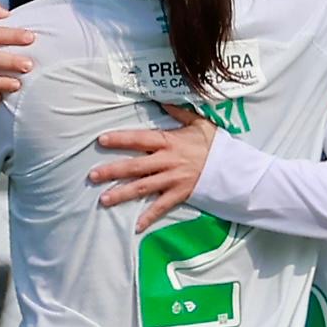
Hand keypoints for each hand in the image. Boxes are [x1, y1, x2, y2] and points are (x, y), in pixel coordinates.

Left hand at [91, 105, 214, 229]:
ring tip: (103, 200)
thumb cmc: (216, 144)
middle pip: (135, 166)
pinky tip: (135, 226)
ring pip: (143, 188)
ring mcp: (173, 179)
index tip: (101, 140)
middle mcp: (167, 161)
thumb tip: (162, 100)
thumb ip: (179, 112)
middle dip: (112, 171)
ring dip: (122, 194)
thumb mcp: (199, 123)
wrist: (234, 168)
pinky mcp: (181, 194)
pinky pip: (162, 207)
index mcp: (169, 142)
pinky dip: (149, 217)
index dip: (120, 140)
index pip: (140, 139)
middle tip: (92, 175)